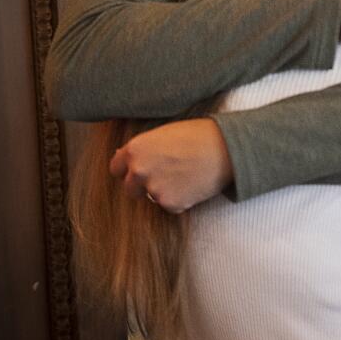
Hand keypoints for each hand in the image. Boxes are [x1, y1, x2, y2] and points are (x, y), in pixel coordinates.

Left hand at [108, 118, 232, 212]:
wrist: (225, 148)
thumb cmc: (197, 134)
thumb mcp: (163, 133)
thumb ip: (144, 148)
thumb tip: (127, 158)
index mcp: (134, 149)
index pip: (115, 168)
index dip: (128, 168)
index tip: (140, 169)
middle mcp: (138, 170)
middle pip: (129, 187)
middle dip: (143, 184)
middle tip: (166, 174)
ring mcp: (153, 189)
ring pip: (151, 197)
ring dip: (164, 191)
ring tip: (185, 175)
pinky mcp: (169, 204)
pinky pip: (169, 206)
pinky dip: (179, 199)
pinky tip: (192, 184)